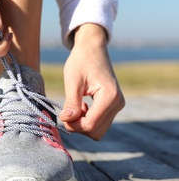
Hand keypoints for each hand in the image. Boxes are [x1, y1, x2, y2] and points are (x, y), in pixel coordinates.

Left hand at [60, 24, 124, 139]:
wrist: (93, 48)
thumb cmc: (81, 60)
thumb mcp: (72, 81)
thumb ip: (71, 102)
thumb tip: (66, 120)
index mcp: (110, 96)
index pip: (90, 125)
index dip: (73, 125)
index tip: (63, 115)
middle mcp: (118, 103)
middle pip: (95, 132)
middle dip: (78, 126)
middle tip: (68, 111)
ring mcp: (118, 105)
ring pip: (98, 130)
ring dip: (83, 124)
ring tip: (76, 107)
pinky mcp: (114, 106)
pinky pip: (100, 123)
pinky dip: (88, 120)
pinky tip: (82, 106)